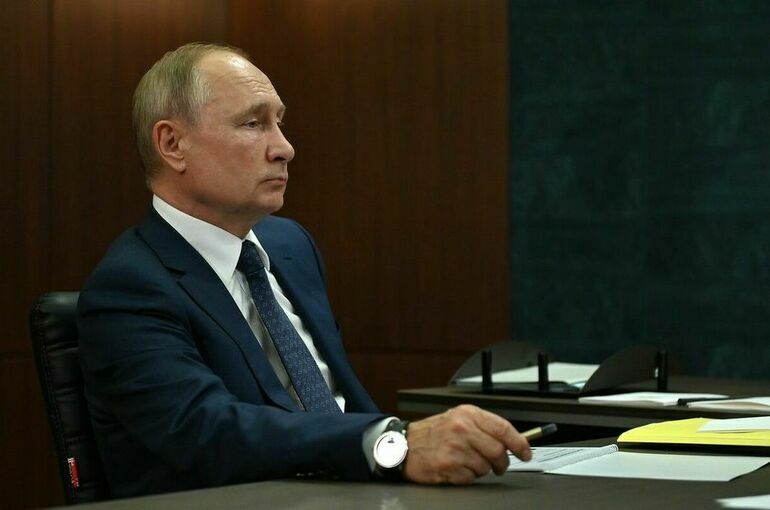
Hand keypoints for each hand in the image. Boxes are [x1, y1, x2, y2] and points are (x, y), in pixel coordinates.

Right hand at [402, 404, 530, 484]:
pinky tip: (456, 468)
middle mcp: (462, 428)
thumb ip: (484, 427)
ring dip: (481, 470)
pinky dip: (467, 477)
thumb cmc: (433, 433)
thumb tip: (513, 441)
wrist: (404, 445)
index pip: (503, 428)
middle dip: (501, 463)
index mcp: (468, 414)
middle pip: (498, 451)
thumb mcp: (459, 418)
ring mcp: (455, 447)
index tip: (525, 453)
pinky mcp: (448, 465)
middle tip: (498, 466)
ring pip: (486, 467)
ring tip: (466, 462)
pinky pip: (471, 478)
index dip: (519, 443)